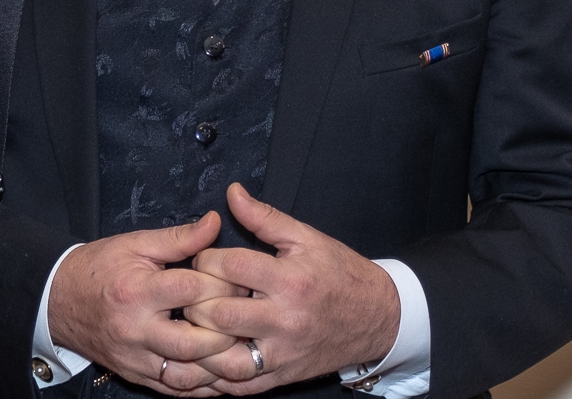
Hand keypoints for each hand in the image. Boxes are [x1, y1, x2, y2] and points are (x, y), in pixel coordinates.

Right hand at [49, 212, 247, 395]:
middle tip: (247, 317)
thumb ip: (179, 238)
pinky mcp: (136, 375)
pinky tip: (222, 371)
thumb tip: (215, 223)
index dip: (221, 284)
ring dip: (219, 365)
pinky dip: (203, 385)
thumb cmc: (98, 267)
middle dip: (226, 331)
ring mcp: (135, 358)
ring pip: (187, 375)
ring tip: (241, 348)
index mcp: (135, 291)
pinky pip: (176, 390)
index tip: (242, 279)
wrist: (57, 300)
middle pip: (192, 342)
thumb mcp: (135, 244)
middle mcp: (134, 330)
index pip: (189, 291)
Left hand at [184, 184, 399, 393]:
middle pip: (220, 314)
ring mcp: (283, 353)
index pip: (231, 267)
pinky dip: (216, 375)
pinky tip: (203, 358)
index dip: (206, 258)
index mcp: (291, 280)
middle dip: (196, 299)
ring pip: (224, 357)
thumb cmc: (340, 274)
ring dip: (201, 341)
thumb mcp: (306, 238)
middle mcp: (286, 321)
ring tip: (193, 323)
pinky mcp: (283, 376)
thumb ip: (264, 217)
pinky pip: (241, 385)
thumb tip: (232, 192)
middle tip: (192, 291)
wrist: (379, 318)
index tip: (204, 258)